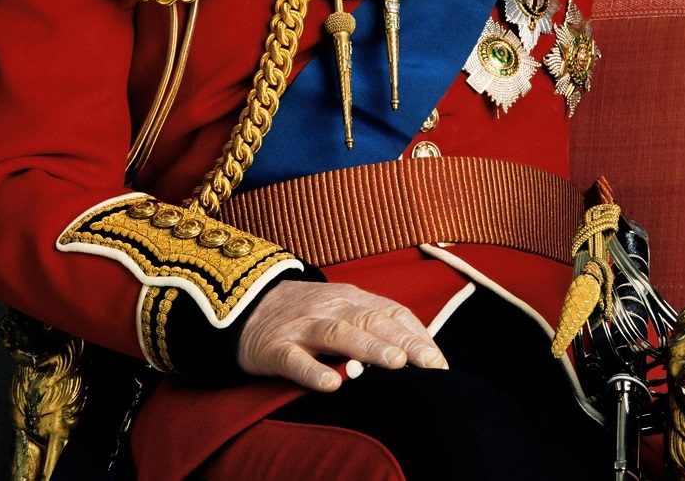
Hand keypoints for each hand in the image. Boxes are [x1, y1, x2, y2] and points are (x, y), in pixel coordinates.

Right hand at [237, 281, 447, 391]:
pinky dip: (312, 372)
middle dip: (403, 341)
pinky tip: (331, 385)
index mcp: (353, 299)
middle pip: (372, 321)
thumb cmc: (308, 315)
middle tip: (428, 364)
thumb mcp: (344, 310)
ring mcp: (302, 326)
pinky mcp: (274, 347)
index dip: (417, 336)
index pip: (392, 314)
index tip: (439, 364)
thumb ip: (377, 326)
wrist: (246, 303)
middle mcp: (331, 307)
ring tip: (395, 364)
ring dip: (368, 348)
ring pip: (338, 334)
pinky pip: (294, 360)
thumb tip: (423, 354)